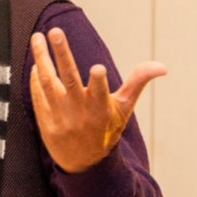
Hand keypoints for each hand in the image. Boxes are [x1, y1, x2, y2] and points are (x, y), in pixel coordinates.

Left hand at [29, 29, 165, 173]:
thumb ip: (138, 82)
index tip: (98, 68)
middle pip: (68, 79)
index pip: (100, 93)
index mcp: (100, 108)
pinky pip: (37, 95)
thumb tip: (162, 66)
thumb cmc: (106, 130)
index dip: (99, 81)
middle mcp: (78, 111)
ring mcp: (59, 115)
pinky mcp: (44, 120)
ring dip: (41, 58)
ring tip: (37, 38)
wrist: (83, 163)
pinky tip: (36, 62)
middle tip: (55, 32)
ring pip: (47, 83)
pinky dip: (35, 78)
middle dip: (61, 54)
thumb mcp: (124, 108)